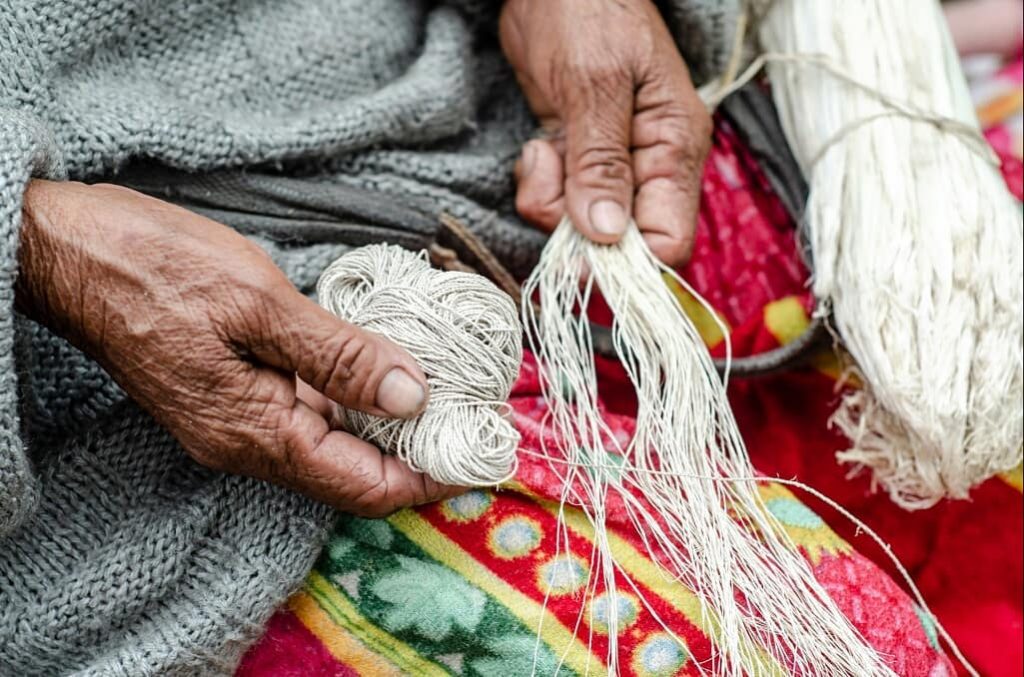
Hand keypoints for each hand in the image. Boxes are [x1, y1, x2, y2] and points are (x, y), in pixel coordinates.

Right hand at [17, 180, 460, 516]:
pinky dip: (353, 396)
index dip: (426, 479)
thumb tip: (412, 397)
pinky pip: (307, 412)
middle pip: (352, 471)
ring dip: (388, 423)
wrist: (69, 251)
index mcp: (256, 433)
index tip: (479, 456)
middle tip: (474, 417)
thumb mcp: (259, 302)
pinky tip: (384, 363)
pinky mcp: (232, 393)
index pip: (362, 485)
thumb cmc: (154, 267)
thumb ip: (338, 355)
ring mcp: (237, 420)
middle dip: (416, 451)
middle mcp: (247, 443)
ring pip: (332, 441)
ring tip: (445, 389)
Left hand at [500, 0, 711, 266]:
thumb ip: (601, 163)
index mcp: (673, 148)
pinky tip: (538, 145)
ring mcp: (610, 164)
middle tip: (549, 182)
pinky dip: (538, 184)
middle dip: (574, 230)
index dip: (625, 262)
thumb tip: (607, 236)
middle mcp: (647, 166)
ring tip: (542, 150)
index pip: (668, 240)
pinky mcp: (576, 158)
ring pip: (579, 226)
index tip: (579, 254)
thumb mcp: (595, 83)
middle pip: (618, 244)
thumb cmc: (587, 10)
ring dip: (548, 203)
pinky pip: (555, 199)